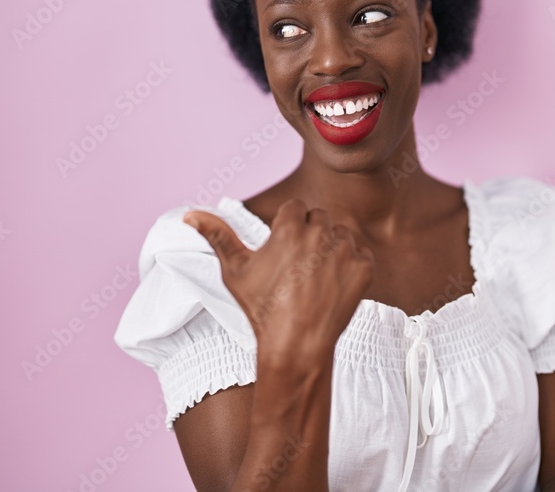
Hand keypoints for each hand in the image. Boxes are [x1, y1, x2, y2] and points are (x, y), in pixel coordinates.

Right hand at [183, 199, 373, 358]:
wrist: (296, 347)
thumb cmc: (262, 309)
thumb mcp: (235, 271)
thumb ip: (218, 236)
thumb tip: (189, 215)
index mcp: (290, 227)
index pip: (295, 208)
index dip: (288, 228)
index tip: (284, 252)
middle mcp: (320, 233)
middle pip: (319, 218)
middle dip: (311, 236)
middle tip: (299, 268)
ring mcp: (345, 251)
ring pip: (341, 234)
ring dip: (332, 248)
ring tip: (316, 278)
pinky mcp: (364, 268)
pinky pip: (361, 254)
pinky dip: (352, 267)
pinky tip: (334, 286)